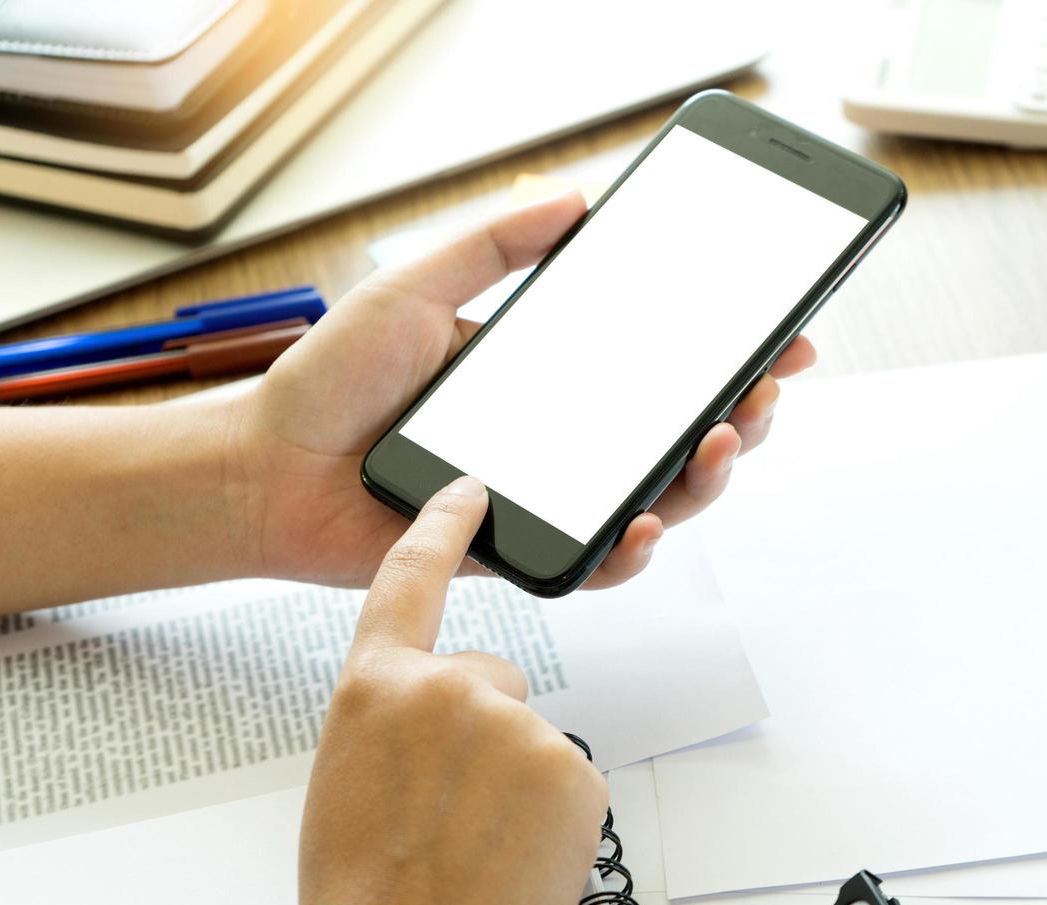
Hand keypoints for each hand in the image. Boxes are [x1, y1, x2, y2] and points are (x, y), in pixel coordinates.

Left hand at [228, 191, 816, 588]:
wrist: (263, 469)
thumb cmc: (329, 382)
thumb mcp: (416, 288)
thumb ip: (495, 246)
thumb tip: (576, 199)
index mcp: (550, 376)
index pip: (660, 365)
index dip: (728, 354)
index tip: (782, 334)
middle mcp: (561, 438)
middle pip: (679, 436)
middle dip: (742, 416)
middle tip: (762, 392)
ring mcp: (546, 497)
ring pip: (657, 500)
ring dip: (708, 478)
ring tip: (724, 442)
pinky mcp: (517, 551)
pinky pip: (594, 563)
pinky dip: (633, 552)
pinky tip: (649, 524)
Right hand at [295, 475, 607, 904]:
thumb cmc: (363, 896)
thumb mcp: (348, 780)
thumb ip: (394, 720)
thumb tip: (437, 714)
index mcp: (376, 687)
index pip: (410, 579)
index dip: (441, 527)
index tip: (469, 489)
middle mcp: (448, 690)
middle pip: (493, 678)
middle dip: (483, 731)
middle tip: (452, 808)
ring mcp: (517, 727)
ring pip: (532, 738)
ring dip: (515, 782)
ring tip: (474, 846)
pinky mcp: (572, 770)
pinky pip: (569, 780)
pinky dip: (552, 815)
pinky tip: (512, 857)